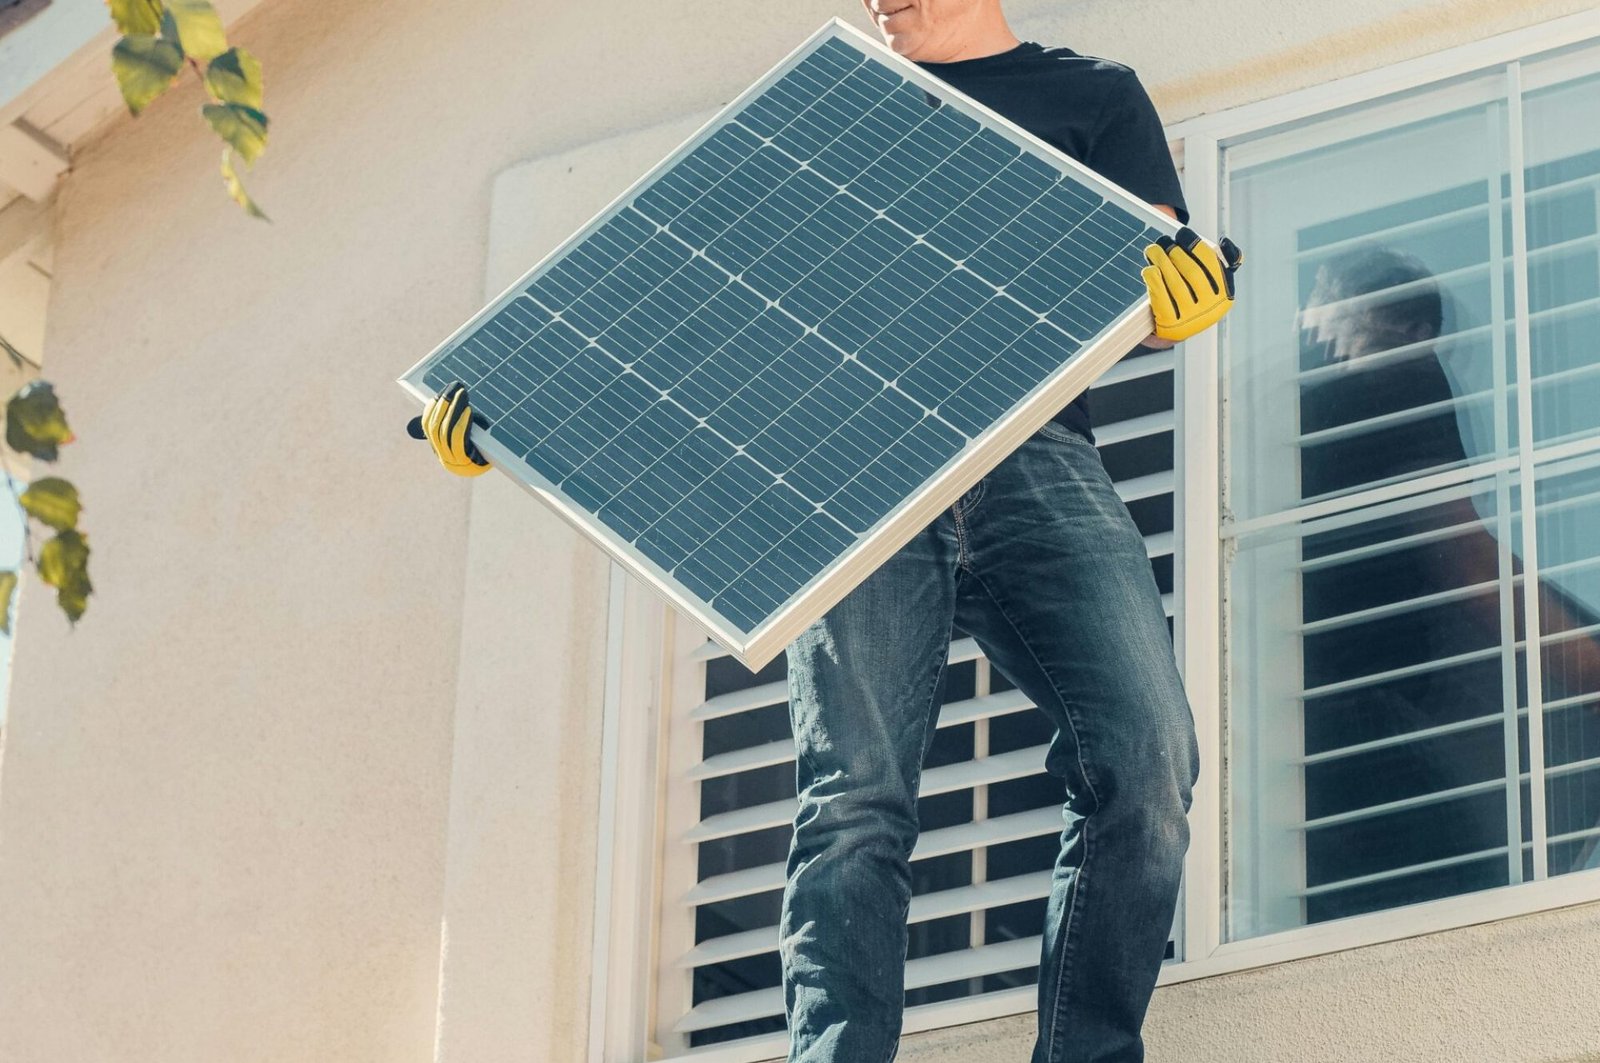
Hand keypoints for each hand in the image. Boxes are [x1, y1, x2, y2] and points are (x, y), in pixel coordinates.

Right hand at [405, 380, 490, 477]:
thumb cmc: (483, 445)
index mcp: (439, 447)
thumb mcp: (467, 431)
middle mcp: (442, 454)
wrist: (499, 465)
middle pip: (435, 426)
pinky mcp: (465, 460)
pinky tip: (468, 410)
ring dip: (453, 410)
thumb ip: (455, 418)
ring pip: (445, 431)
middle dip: (443, 405)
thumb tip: (443, 397)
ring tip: (461, 394)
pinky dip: (462, 422)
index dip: (431, 409)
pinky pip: (459, 439)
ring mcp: (452, 459)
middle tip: (452, 388)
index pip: (427, 425)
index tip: (439, 394)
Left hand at [1140, 227, 1242, 342]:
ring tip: (1152, 250)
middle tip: (1163, 241)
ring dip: (1162, 262)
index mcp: (1225, 295)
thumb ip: (1219, 262)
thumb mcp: (1209, 283)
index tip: (1182, 234)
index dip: (1195, 245)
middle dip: (1176, 252)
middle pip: (1192, 273)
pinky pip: (1161, 298)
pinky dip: (1154, 280)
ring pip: (1176, 283)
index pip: (1211, 263)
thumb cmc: (1190, 299)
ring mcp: (1192, 320)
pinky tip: (1149, 270)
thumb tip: (1223, 242)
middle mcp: (1211, 309)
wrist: (1170, 332)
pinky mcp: (1172, 327)